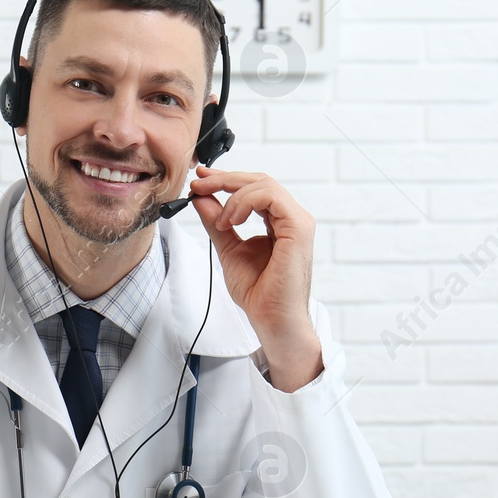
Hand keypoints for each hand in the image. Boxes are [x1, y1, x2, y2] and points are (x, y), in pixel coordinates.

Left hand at [189, 165, 323, 390]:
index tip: (200, 181)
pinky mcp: (298, 228)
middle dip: (224, 179)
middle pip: (259, 180)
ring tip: (220, 221)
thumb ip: (216, 223)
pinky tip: (231, 220)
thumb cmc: (258, 292)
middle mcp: (291, 218)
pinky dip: (244, 203)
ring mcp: (298, 221)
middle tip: (198, 184)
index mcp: (278, 221)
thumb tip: (200, 199)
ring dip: (233, 194)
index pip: (253, 188)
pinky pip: (271, 197)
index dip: (225, 179)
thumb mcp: (228, 248)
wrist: (271, 319)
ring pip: (265, 184)